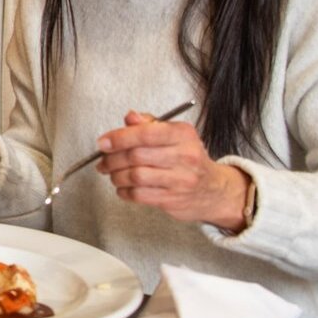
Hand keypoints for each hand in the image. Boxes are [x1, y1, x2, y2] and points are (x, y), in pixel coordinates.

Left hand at [96, 110, 249, 228]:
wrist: (214, 190)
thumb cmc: (188, 159)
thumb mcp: (175, 135)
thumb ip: (150, 124)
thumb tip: (130, 117)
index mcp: (183, 135)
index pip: (146, 133)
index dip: (120, 137)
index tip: (103, 142)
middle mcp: (185, 156)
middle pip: (137, 155)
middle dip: (112, 159)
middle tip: (102, 160)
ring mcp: (180, 180)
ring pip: (136, 176)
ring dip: (116, 176)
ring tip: (112, 174)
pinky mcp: (173, 199)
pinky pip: (139, 195)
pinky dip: (124, 192)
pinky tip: (123, 188)